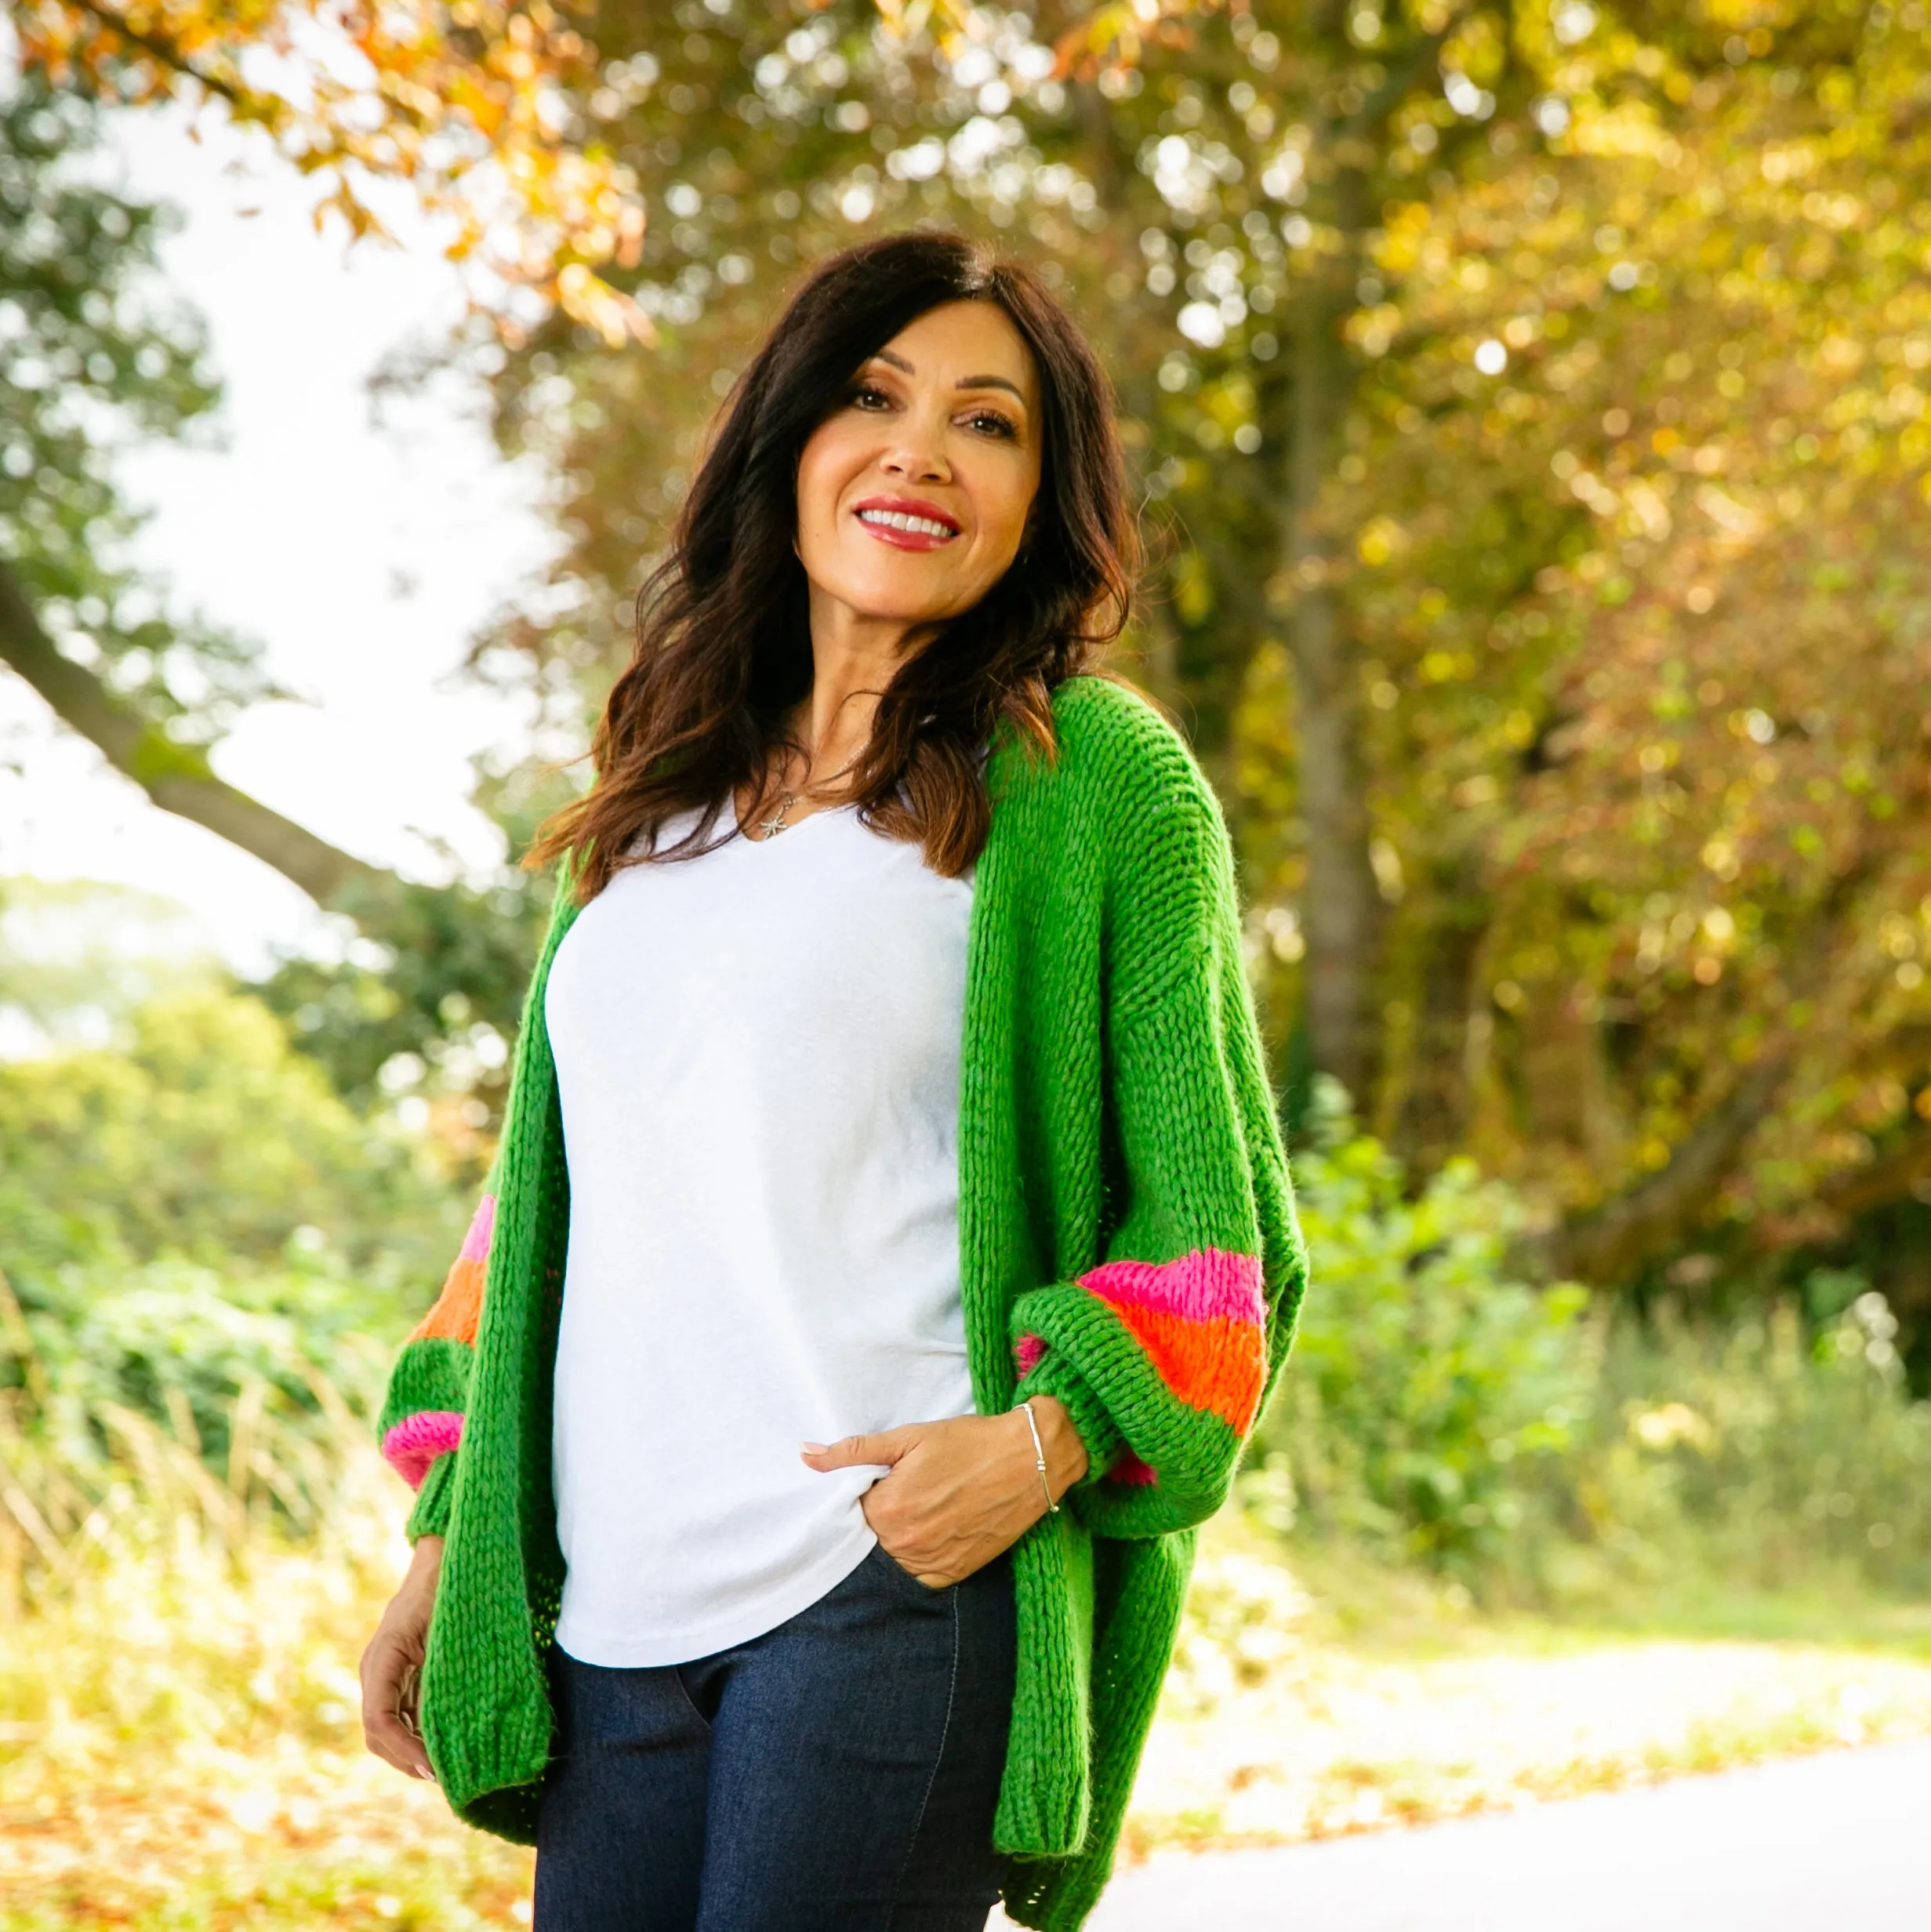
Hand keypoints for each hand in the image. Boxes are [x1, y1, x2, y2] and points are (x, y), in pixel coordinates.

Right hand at [360, 1532, 442, 1780]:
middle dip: (407, 1759)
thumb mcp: (448, 1632)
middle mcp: (376, 1671)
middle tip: (446, 1777)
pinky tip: (444, 1745)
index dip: (404, 1749)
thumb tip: (450, 1727)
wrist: (444, 1557)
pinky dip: (419, 1734)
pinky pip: (402, 1714)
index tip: (434, 1767)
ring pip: (388, 1730)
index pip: (380, 1721)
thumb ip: (445, 1675)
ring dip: (412, 1751)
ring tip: (448, 1768)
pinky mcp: (400, 1675)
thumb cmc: (450, 1589)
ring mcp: (385, 1674)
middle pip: (379, 1734)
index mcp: (381, 1659)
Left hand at [800, 1397, 1088, 1588]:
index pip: (847, 1514)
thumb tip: (805, 1454)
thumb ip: (854, 1451)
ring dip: (893, 1542)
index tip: (869, 1484)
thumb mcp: (909, 1438)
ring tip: (915, 1511)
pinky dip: (915, 1559)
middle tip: (896, 1495)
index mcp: (888, 1509)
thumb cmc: (969, 1443)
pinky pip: (918, 1576)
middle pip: (867, 1541)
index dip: (854, 1496)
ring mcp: (932, 1563)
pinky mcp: (955, 1574)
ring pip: (890, 1562)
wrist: (1029, 1459)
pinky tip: (928, 1531)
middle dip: (872, 1520)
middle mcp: (906, 1544)